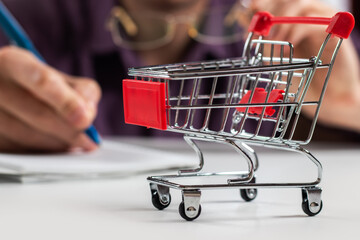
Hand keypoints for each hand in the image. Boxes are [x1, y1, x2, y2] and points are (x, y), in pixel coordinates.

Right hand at [0, 46, 100, 151]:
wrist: (4, 93)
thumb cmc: (37, 86)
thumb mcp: (61, 77)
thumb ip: (82, 90)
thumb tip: (88, 113)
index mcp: (13, 63)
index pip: (41, 81)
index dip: (66, 102)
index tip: (85, 119)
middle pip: (38, 114)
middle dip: (70, 130)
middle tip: (90, 139)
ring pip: (30, 137)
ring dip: (59, 143)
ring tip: (75, 141)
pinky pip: (22, 150)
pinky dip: (45, 150)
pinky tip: (56, 144)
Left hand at [251, 0, 359, 132]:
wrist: (330, 99)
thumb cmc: (304, 84)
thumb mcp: (278, 66)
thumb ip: (266, 50)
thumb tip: (251, 33)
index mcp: (292, 26)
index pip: (276, 5)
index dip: (264, 4)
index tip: (252, 9)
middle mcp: (306, 21)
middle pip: (287, 1)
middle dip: (271, 9)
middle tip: (262, 27)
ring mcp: (320, 25)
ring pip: (300, 5)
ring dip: (283, 20)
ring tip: (275, 38)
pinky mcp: (332, 33)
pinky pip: (312, 21)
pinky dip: (297, 29)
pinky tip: (289, 41)